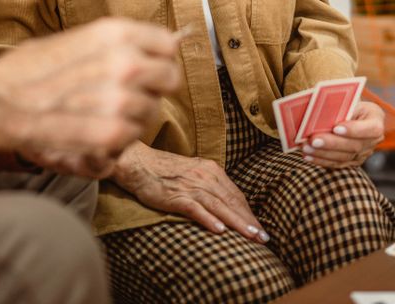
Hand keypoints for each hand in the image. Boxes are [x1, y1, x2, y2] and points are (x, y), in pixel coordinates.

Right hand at [0, 17, 180, 175]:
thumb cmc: (26, 70)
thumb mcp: (69, 39)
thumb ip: (109, 45)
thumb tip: (142, 49)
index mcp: (113, 33)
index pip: (168, 44)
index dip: (160, 57)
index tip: (150, 66)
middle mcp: (124, 62)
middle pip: (170, 78)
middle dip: (154, 87)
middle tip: (130, 94)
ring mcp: (121, 99)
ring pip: (152, 111)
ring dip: (134, 116)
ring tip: (100, 114)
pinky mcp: (114, 133)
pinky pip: (134, 137)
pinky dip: (119, 139)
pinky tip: (94, 131)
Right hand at [112, 142, 268, 242]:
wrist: (136, 162)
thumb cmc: (162, 170)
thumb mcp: (191, 172)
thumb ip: (208, 184)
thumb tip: (225, 203)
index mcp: (209, 169)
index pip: (235, 194)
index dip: (249, 212)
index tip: (260, 229)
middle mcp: (203, 175)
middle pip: (231, 200)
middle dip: (249, 220)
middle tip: (263, 238)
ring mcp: (190, 185)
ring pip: (219, 205)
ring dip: (237, 222)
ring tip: (251, 237)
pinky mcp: (175, 195)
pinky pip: (195, 208)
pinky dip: (208, 218)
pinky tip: (219, 230)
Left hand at [301, 101, 384, 167]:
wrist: (347, 111)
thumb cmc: (344, 102)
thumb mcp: (345, 100)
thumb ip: (338, 106)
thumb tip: (318, 113)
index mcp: (375, 118)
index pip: (371, 129)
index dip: (354, 130)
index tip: (336, 128)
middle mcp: (372, 138)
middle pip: (355, 145)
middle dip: (331, 143)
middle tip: (313, 140)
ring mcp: (364, 152)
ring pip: (344, 157)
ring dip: (323, 153)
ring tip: (305, 148)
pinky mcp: (353, 160)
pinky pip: (337, 163)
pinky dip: (321, 160)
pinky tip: (307, 156)